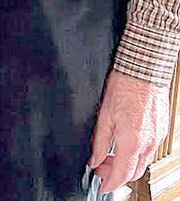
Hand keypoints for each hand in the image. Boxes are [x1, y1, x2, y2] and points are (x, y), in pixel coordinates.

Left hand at [89, 69, 169, 191]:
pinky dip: (136, 152)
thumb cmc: (124, 85)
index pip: (121, 175)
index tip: (101, 185)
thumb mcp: (103, 114)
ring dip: (127, 163)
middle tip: (101, 165)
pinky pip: (149, 150)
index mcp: (132, 141)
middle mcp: (148, 143)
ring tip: (110, 153)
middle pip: (134, 172)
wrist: (143, 69)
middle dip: (116, 174)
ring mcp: (157, 138)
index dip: (109, 183)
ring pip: (142, 162)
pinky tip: (124, 142)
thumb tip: (94, 159)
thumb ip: (98, 141)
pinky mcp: (161, 130)